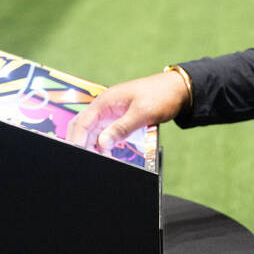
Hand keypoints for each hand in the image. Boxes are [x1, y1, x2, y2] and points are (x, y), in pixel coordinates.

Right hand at [67, 70, 190, 152]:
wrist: (177, 89)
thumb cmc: (161, 95)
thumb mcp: (142, 113)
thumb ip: (121, 128)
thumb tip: (102, 143)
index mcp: (105, 102)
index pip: (82, 123)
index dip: (76, 141)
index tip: (77, 155)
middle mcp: (104, 107)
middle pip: (83, 128)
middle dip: (81, 145)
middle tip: (86, 163)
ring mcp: (111, 113)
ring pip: (93, 133)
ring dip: (93, 148)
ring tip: (100, 163)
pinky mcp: (119, 119)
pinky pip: (105, 134)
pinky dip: (104, 146)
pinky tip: (109, 157)